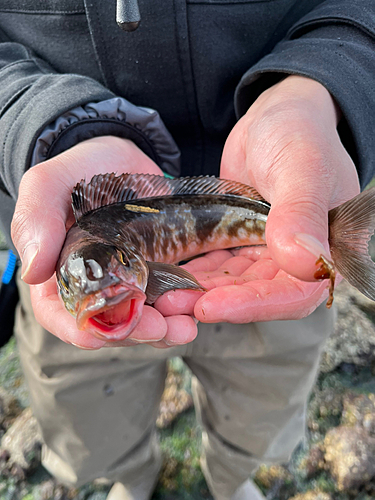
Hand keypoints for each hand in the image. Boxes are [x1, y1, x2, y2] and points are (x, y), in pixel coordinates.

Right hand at [11, 136, 197, 348]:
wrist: (123, 159)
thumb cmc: (80, 170)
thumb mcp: (49, 184)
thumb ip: (35, 219)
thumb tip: (32, 270)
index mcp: (60, 273)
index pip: (59, 314)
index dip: (78, 331)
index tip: (100, 337)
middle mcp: (94, 285)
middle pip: (108, 324)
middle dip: (134, 332)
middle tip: (161, 328)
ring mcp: (128, 282)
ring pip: (143, 319)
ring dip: (164, 328)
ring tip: (186, 326)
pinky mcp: (157, 273)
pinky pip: (168, 298)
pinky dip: (181, 307)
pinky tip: (195, 304)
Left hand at [156, 76, 359, 322]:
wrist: (275, 117)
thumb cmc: (300, 133)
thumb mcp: (302, 167)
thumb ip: (302, 214)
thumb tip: (306, 265)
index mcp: (327, 248)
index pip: (296, 294)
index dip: (255, 306)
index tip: (212, 307)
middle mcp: (298, 257)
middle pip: (259, 295)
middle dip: (217, 302)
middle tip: (174, 304)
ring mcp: (266, 251)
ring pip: (233, 284)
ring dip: (200, 291)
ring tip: (165, 295)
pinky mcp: (240, 242)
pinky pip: (218, 265)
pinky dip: (196, 272)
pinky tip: (170, 276)